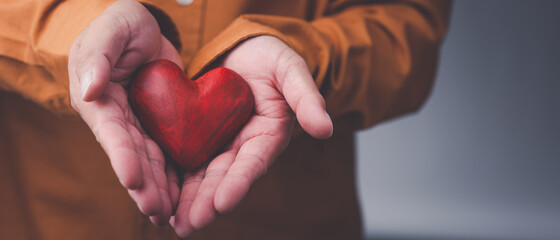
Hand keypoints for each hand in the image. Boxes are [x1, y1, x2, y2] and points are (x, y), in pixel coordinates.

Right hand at [68, 0, 181, 224]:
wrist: (143, 29)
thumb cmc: (122, 24)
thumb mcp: (113, 28)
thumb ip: (99, 54)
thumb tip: (90, 89)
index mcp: (100, 99)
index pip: (112, 131)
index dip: (122, 156)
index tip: (133, 179)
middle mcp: (116, 118)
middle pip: (131, 155)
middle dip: (144, 185)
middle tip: (157, 211)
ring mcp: (138, 124)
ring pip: (149, 160)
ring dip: (158, 188)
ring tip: (170, 215)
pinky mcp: (158, 124)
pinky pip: (166, 151)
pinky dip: (172, 174)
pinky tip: (181, 196)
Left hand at [170, 36, 332, 236]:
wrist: (247, 50)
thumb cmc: (273, 59)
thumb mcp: (292, 71)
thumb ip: (307, 98)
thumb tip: (325, 130)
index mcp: (267, 135)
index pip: (253, 163)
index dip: (238, 183)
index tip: (222, 203)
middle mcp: (243, 146)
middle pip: (223, 177)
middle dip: (206, 202)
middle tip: (188, 225)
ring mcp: (220, 142)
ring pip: (202, 174)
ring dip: (188, 199)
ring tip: (172, 222)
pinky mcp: (199, 134)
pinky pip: (184, 157)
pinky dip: (173, 177)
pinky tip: (159, 194)